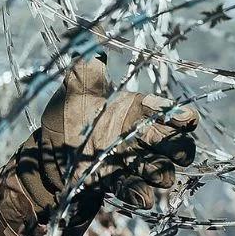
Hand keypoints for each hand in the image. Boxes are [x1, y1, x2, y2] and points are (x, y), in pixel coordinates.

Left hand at [40, 56, 198, 207]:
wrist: (48, 154)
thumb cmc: (67, 118)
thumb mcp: (74, 91)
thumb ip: (86, 71)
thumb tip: (94, 39)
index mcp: (138, 111)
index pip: (171, 112)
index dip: (181, 116)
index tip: (186, 119)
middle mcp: (142, 138)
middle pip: (179, 145)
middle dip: (180, 149)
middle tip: (177, 153)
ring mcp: (134, 163)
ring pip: (163, 171)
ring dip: (161, 173)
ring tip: (157, 175)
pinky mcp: (121, 184)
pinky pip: (140, 192)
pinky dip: (142, 194)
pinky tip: (141, 196)